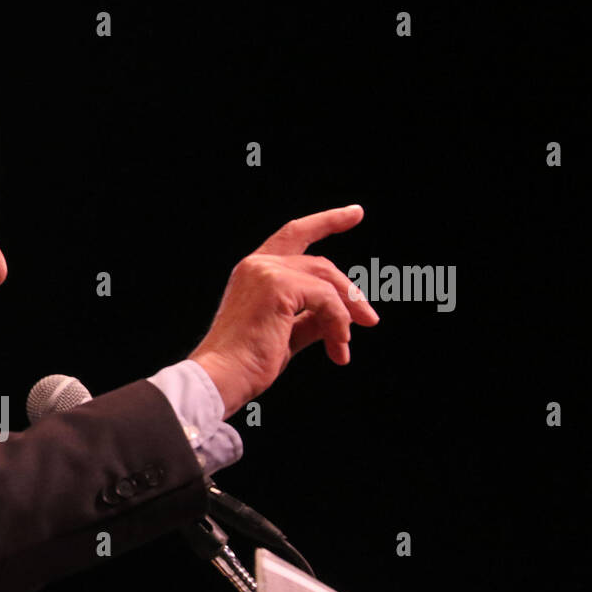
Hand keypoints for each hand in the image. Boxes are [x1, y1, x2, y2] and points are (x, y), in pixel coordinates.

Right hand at [188, 205, 378, 418]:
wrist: (222, 378)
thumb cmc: (246, 364)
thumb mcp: (286, 335)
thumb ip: (311, 319)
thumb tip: (343, 316)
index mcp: (254, 272)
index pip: (294, 235)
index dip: (327, 221)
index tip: (355, 213)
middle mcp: (258, 265)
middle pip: (320, 264)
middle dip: (349, 293)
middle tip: (369, 320)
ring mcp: (267, 272)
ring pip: (326, 281)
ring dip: (345, 313)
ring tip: (344, 346)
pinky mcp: (278, 286)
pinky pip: (326, 298)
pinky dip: (338, 323)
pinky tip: (337, 347)